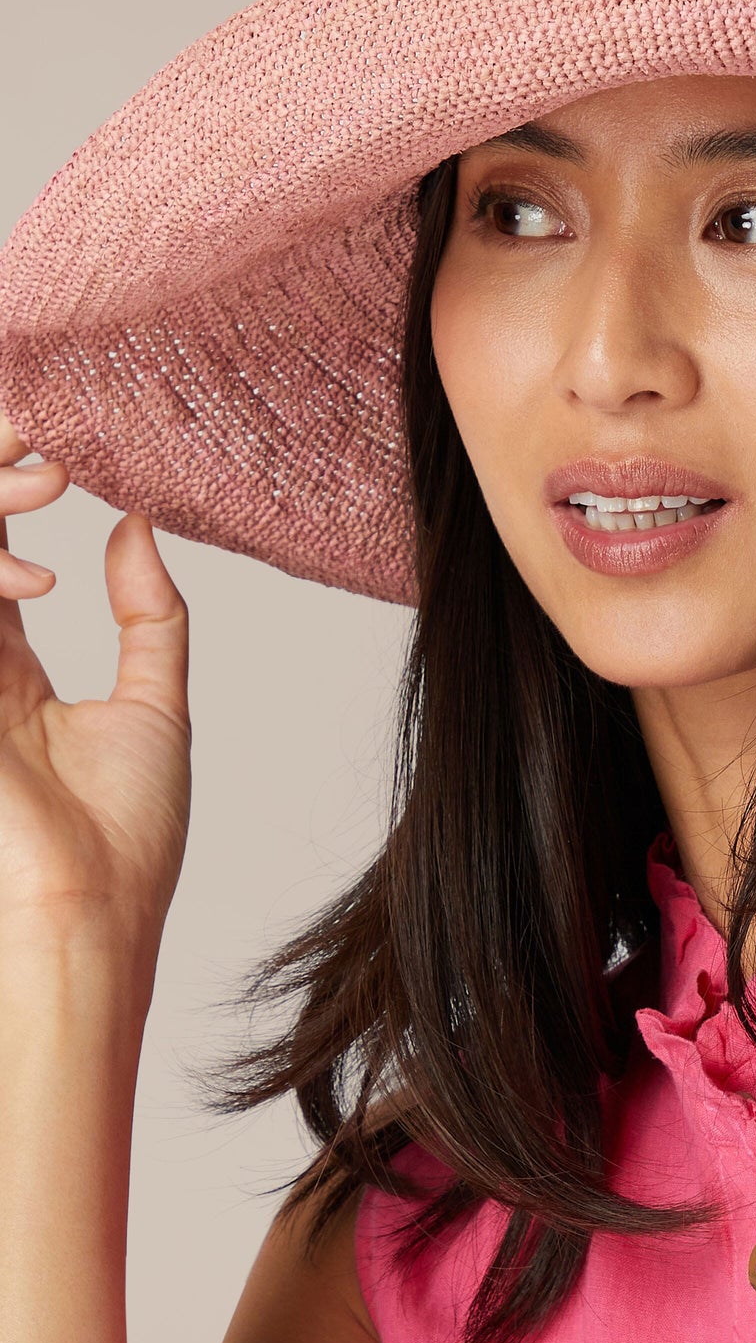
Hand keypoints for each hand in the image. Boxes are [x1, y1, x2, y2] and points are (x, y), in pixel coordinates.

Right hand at [0, 414, 189, 966]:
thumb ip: (149, 617)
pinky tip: (18, 555)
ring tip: (37, 471)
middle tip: (34, 429)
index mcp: (5, 671)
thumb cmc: (126, 836)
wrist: (91, 913)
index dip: (11, 493)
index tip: (57, 448)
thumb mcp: (154, 708)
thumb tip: (138, 525)